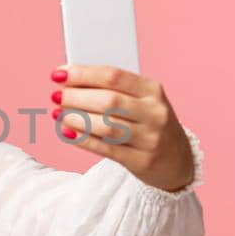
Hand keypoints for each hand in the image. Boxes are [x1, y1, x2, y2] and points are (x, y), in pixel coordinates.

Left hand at [49, 64, 195, 191]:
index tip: (59, 74)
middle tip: (56, 96)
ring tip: (58, 113)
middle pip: (108, 101)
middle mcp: (155, 113)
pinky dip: (83, 139)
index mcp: (153, 90)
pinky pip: (106, 149)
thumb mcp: (142, 101)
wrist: (178, 160)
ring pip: (106, 126)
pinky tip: (67, 132)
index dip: (83, 74)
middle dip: (76, 97)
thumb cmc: (149, 123)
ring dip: (76, 118)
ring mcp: (150, 139)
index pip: (113, 76)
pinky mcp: (142, 161)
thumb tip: (71, 80)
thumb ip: (113, 90)